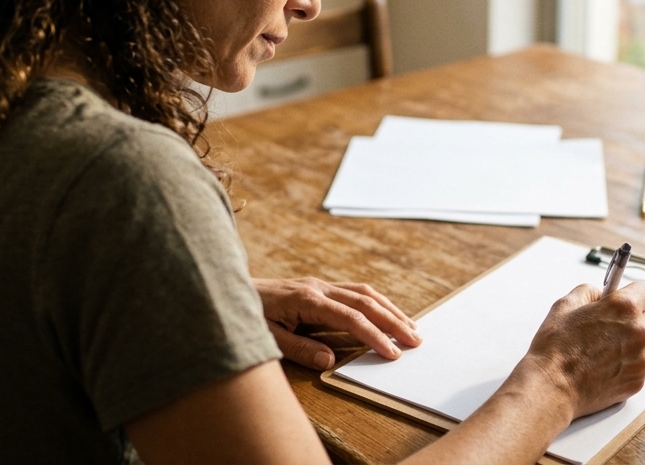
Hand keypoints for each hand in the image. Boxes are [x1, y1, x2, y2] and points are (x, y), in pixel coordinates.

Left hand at [253, 277, 421, 370]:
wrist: (229, 289)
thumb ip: (298, 348)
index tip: (392, 352)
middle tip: (416, 340)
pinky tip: (387, 313)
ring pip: (365, 292)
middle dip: (393, 321)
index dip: (374, 335)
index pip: (350, 318)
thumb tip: (329, 360)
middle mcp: (318, 288)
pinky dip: (376, 302)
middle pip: (365, 302)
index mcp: (307, 300)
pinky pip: (355, 291)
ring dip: (390, 309)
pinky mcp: (319, 286)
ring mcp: (320, 284)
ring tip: (411, 327)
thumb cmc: (247, 316)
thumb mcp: (266, 338)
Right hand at [519, 282, 644, 419]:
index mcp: (624, 308)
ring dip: (628, 344)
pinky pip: (637, 365)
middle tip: (604, 328)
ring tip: (599, 351)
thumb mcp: (566, 305)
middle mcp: (639, 332)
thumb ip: (589, 292)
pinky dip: (624, 365)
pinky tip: (602, 366)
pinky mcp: (638, 380)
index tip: (622, 301)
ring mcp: (641, 359)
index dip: (631, 295)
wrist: (553, 386)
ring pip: (643, 344)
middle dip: (629, 320)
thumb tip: (599, 295)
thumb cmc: (556, 348)